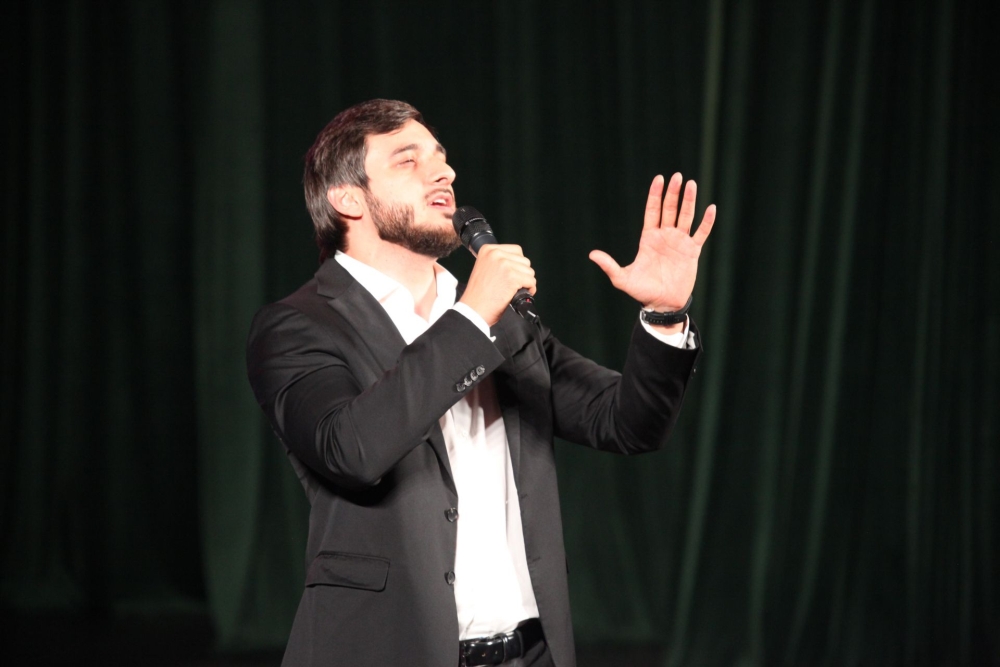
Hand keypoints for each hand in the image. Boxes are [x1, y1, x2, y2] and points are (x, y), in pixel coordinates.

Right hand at [459, 244, 536, 324]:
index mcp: (488, 250)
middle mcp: (496, 254)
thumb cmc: (478, 295)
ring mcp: (504, 265)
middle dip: (523, 274)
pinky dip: (530, 289)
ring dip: (527, 282)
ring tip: (516, 289)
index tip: (513, 274)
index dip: (518, 264)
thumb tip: (516, 264)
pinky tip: (520, 294)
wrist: (473, 310)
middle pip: (525, 261)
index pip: (516, 250)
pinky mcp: (512, 277)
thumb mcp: (484, 268)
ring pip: (529, 271)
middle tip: (515, 284)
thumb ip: (498, 262)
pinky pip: (531, 281)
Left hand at [589, 173, 715, 311]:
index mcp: (649, 238)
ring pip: (686, 216)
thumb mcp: (623, 278)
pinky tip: (711, 208)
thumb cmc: (642, 292)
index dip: (655, 195)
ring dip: (689, 201)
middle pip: (670, 209)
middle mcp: (665, 236)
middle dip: (673, 193)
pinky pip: (701, 233)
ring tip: (691, 184)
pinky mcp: (692, 251)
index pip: (652, 211)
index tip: (659, 179)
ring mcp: (680, 242)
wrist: (663, 304)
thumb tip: (591, 254)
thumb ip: (609, 266)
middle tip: (678, 176)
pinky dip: (707, 221)